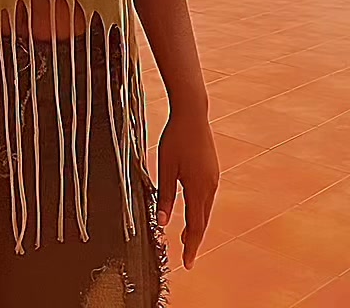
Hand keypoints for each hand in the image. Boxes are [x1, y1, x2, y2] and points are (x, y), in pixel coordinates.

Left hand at [157, 108, 219, 269]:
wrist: (192, 112)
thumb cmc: (176, 137)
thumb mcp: (165, 167)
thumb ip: (165, 196)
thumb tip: (163, 222)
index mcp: (198, 188)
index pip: (196, 226)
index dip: (191, 246)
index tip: (187, 263)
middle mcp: (210, 185)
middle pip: (203, 220)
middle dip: (194, 238)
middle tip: (185, 254)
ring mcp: (213, 177)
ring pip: (206, 208)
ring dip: (197, 223)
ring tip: (186, 236)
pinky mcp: (212, 170)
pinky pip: (207, 196)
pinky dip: (200, 209)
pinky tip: (193, 209)